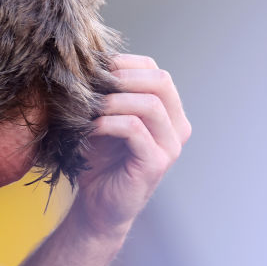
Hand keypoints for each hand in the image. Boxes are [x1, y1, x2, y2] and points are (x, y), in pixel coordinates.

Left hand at [70, 54, 189, 236]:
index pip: (155, 71)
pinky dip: (109, 123)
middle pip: (161, 81)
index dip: (125, 64)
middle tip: (92, 82)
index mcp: (168, 112)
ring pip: (150, 104)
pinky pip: (135, 129)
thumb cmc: (98, 160)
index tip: (94, 68)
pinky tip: (90, 127)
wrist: (96, 206)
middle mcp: (177, 127)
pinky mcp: (156, 164)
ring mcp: (170, 146)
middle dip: (123, 77)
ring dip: (114, 100)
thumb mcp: (103, 119)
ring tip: (89, 106)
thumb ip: (107, 93)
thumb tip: (89, 60)